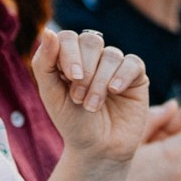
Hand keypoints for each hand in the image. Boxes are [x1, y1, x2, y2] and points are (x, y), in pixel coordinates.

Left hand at [31, 27, 148, 162]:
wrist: (98, 150)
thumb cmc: (72, 123)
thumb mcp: (51, 95)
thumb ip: (44, 63)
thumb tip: (48, 30)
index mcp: (69, 58)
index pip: (68, 38)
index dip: (69, 53)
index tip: (69, 78)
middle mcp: (93, 57)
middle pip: (91, 40)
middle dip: (85, 69)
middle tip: (78, 97)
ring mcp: (115, 65)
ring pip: (111, 54)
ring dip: (100, 82)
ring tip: (92, 106)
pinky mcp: (136, 76)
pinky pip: (132, 63)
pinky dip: (122, 76)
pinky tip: (115, 91)